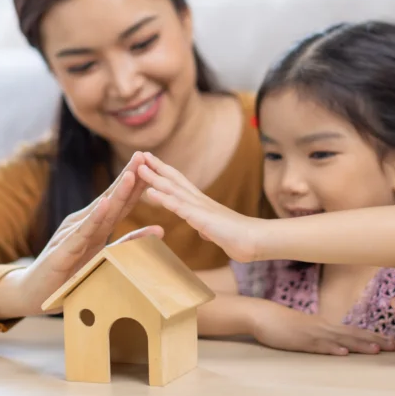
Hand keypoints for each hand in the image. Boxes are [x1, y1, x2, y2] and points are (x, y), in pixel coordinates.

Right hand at [0, 152, 162, 319]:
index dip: (136, 183)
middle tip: (144, 155)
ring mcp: (72, 235)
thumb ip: (129, 243)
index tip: (154, 164)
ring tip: (132, 175)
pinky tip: (104, 205)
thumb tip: (161, 229)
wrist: (31, 293)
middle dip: (128, 177)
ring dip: (116, 193)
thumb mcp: (104, 258)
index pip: (119, 201)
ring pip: (99, 212)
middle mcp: (83, 224)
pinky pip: (81, 233)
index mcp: (94, 225)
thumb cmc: (69, 275)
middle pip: (110, 199)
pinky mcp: (63, 251)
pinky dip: (94, 218)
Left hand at [138, 152, 261, 262]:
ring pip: (173, 189)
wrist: (255, 240)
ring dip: (154, 178)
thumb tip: (204, 231)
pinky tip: (150, 192)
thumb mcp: (216, 232)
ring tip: (139, 167)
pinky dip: (164, 198)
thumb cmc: (238, 238)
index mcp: (201, 204)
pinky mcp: (201, 219)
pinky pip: (179, 207)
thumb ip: (207, 229)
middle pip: (174, 180)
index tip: (151, 162)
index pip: (179, 184)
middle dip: (156, 167)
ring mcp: (199, 208)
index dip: (164, 172)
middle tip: (140, 155)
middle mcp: (198, 201)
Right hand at [251, 299, 394, 355]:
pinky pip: (318, 346)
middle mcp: (323, 328)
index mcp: (326, 326)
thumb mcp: (306, 330)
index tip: (391, 342)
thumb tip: (338, 344)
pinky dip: (331, 349)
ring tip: (377, 350)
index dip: (373, 336)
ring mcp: (312, 333)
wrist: (262, 315)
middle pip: (353, 334)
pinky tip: (343, 354)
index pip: (354, 331)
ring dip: (359, 345)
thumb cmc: (283, 324)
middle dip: (374, 340)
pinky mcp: (300, 340)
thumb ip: (321, 336)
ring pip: (340, 340)